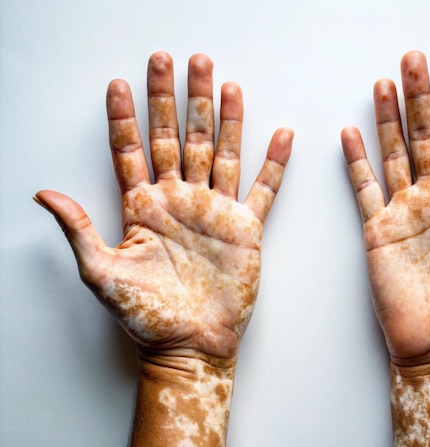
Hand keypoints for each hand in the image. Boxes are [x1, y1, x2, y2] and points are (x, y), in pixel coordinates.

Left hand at [36, 52, 291, 363]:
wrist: (190, 344)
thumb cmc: (145, 315)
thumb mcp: (101, 272)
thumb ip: (78, 228)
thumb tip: (42, 193)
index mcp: (144, 207)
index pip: (132, 150)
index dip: (125, 117)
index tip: (121, 83)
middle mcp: (180, 200)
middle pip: (178, 138)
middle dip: (177, 98)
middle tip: (179, 60)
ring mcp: (214, 211)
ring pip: (220, 152)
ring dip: (223, 117)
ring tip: (224, 82)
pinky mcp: (245, 228)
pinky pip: (262, 188)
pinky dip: (273, 163)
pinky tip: (279, 135)